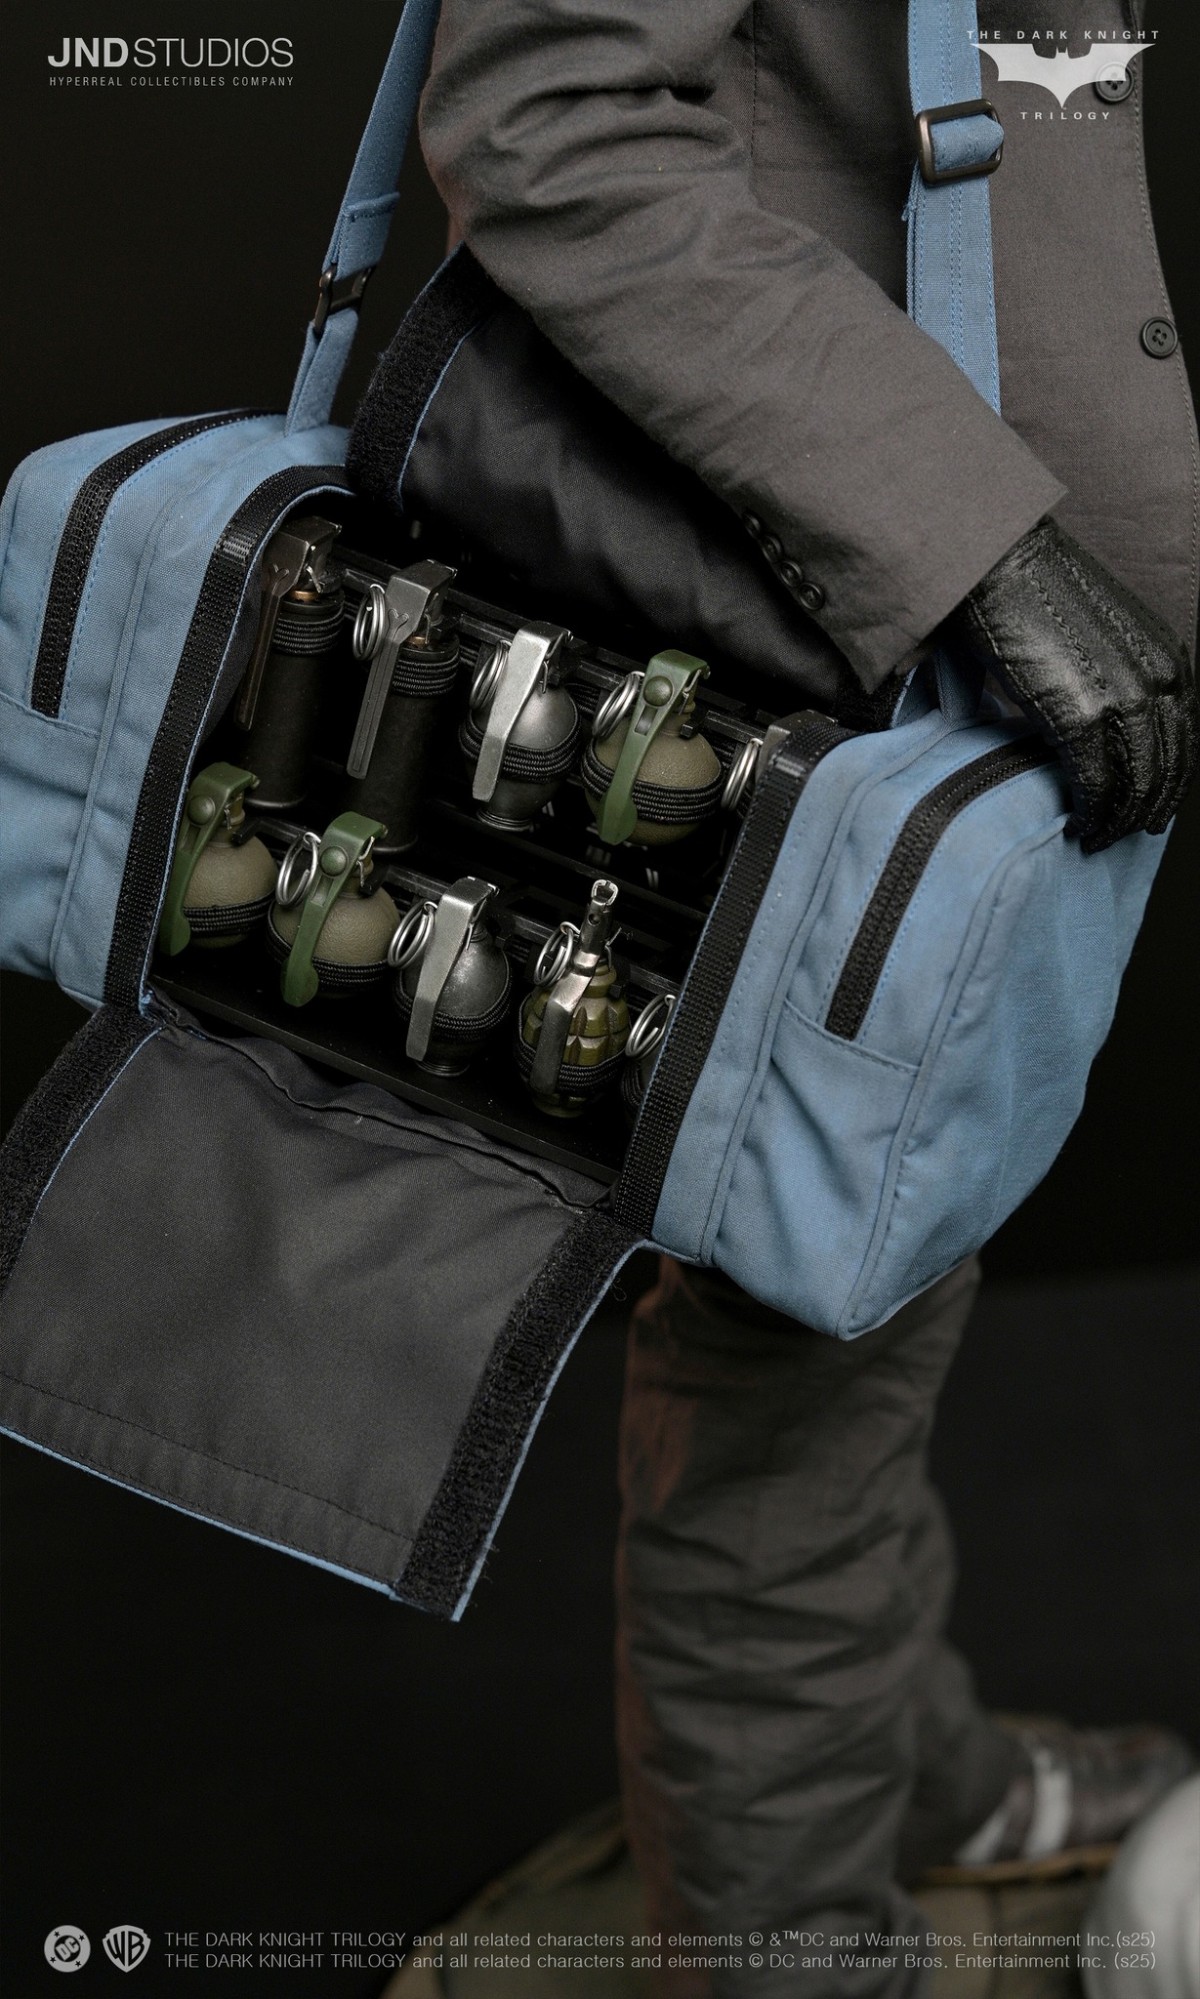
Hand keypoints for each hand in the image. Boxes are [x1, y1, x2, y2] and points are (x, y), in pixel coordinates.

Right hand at [945, 517, 1196, 851]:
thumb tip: (1102, 725)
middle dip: (1147, 810)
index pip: (1184, 739)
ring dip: (1119, 820)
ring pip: (1136, 784)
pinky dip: (1092, 814)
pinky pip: (1097, 785)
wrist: (999, 563)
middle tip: (1125, 833)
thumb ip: (1116, 676)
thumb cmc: (1034, 591)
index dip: (1170, 782)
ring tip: (1099, 836)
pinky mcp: (1081, 717)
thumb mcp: (1101, 633)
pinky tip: (1081, 825)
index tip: (1153, 807)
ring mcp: (1123, 699)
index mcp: (1167, 657)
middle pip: (1165, 769)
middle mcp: (1156, 679)